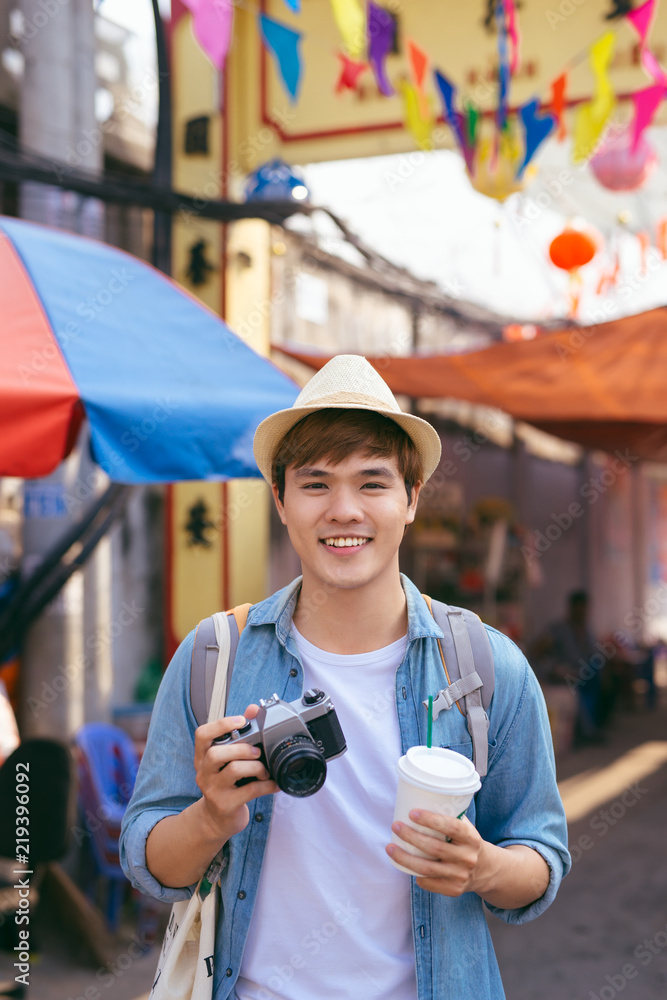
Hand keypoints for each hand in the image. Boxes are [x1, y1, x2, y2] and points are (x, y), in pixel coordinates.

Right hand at [194, 704, 277, 841]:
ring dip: (256, 767)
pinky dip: (267, 785)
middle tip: (257, 751)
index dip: (220, 725)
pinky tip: (274, 784)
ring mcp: (213, 790)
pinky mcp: (226, 805)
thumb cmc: (225, 783)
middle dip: (241, 749)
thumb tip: (253, 709)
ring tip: (264, 770)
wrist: (216, 820)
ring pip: (233, 771)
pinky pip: (250, 790)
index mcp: (202, 757)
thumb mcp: (227, 760)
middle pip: (215, 754)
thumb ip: (240, 735)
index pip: (201, 735)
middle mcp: (204, 772)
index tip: (240, 721)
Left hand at [385, 810, 484, 896]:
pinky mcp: (454, 890)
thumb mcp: (465, 827)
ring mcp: (461, 876)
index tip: (411, 813)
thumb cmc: (465, 841)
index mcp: (471, 838)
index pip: (452, 827)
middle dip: (411, 836)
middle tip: (395, 826)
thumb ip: (449, 816)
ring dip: (405, 858)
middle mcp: (467, 858)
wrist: (485, 869)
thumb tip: (419, 798)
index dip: (431, 820)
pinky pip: (430, 884)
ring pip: (427, 869)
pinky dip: (416, 876)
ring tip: (390, 848)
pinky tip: (406, 867)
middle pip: (434, 848)